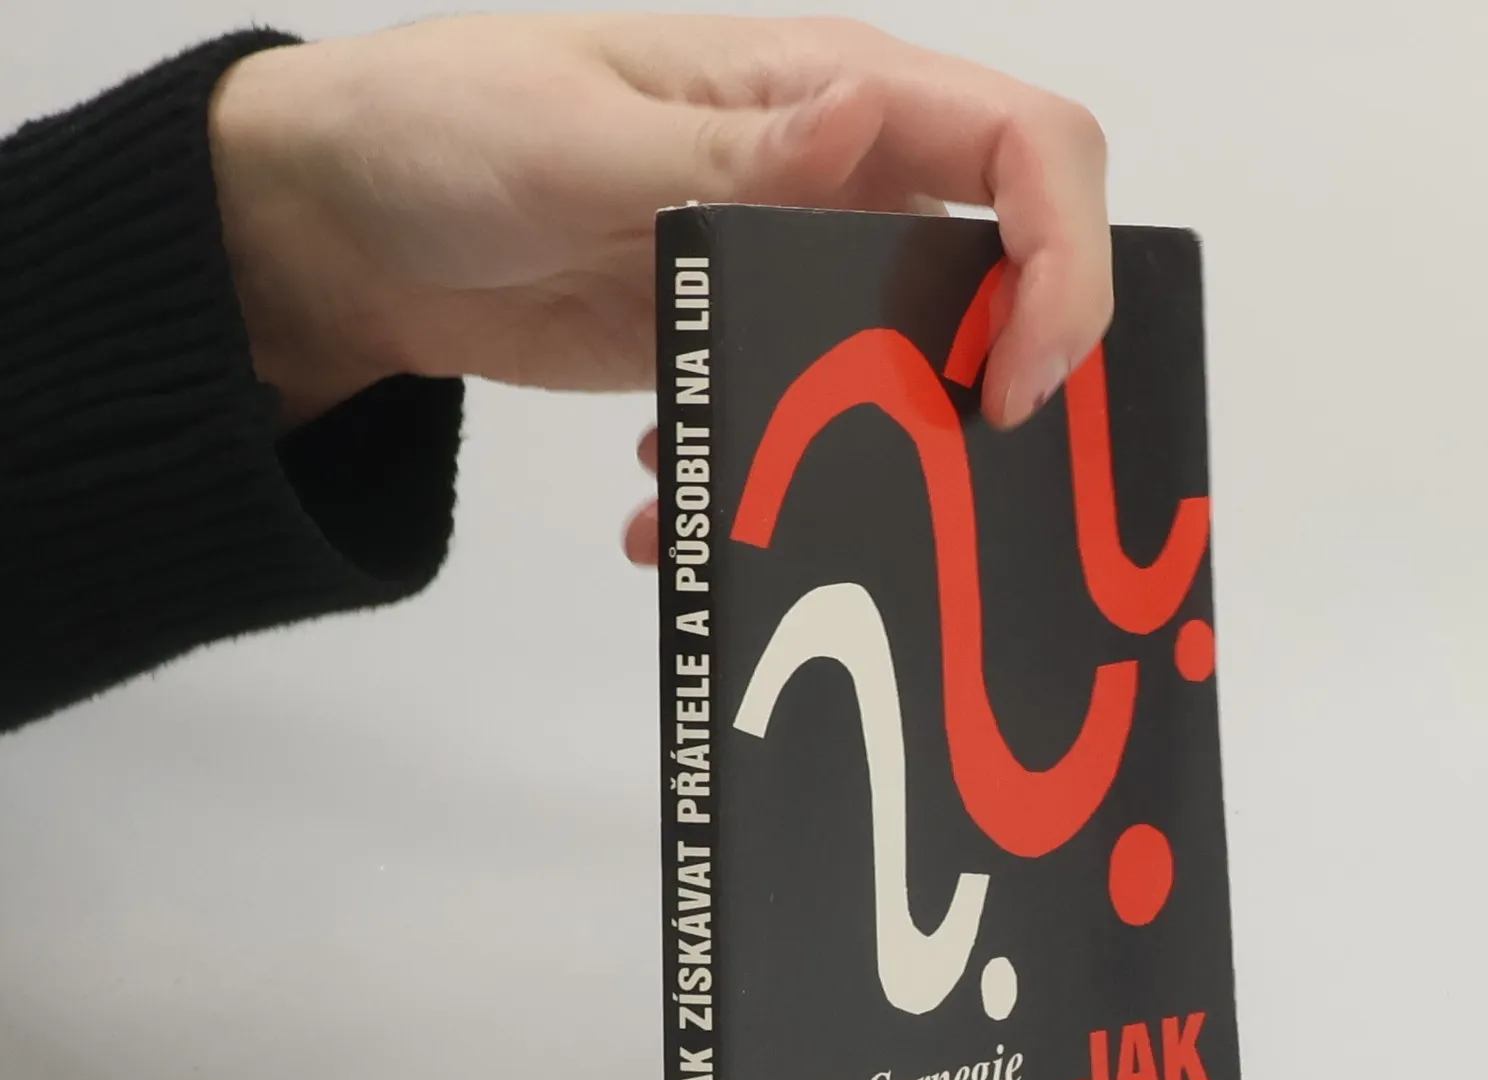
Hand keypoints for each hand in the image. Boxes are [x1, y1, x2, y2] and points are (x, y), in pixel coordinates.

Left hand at [209, 13, 1112, 563]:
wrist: (351, 227)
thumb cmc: (443, 130)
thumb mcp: (577, 137)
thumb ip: (725, 152)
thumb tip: (864, 118)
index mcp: (827, 90)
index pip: (1028, 146)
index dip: (1065, 261)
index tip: (1015, 384)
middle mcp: (841, 178)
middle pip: (1005, 271)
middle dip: (998, 381)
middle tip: (946, 478)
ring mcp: (795, 269)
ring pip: (911, 364)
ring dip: (873, 454)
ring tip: (779, 508)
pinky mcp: (743, 343)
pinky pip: (806, 421)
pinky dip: (757, 479)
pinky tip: (665, 500)